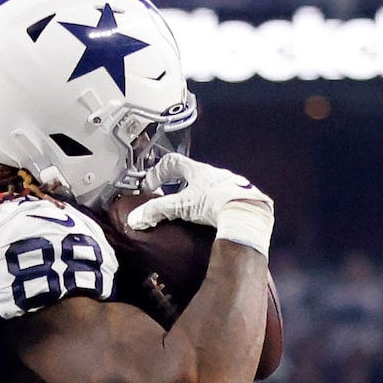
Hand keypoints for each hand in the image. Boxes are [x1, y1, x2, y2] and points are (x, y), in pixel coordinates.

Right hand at [127, 157, 272, 254]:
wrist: (246, 212)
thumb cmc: (215, 203)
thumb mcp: (182, 206)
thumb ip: (157, 211)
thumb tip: (136, 218)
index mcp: (197, 171)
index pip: (171, 162)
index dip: (157, 173)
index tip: (149, 187)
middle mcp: (214, 174)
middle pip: (190, 174)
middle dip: (177, 186)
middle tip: (169, 200)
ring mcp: (228, 184)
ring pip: (208, 186)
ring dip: (196, 196)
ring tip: (190, 212)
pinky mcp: (239, 199)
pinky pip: (222, 199)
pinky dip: (213, 207)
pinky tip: (211, 220)